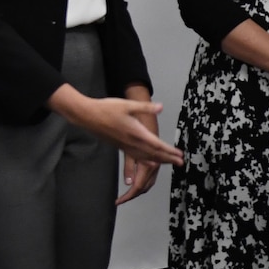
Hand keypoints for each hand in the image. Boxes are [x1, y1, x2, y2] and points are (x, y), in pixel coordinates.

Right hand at [50, 84, 184, 164]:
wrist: (87, 116)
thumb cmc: (106, 108)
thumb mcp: (127, 105)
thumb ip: (146, 107)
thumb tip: (161, 107)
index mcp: (136, 133)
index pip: (157, 145)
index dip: (170, 151)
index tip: (180, 156)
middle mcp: (132, 143)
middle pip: (154, 154)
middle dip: (168, 159)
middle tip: (181, 163)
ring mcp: (125, 146)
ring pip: (145, 157)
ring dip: (159, 161)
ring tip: (169, 163)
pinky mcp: (120, 146)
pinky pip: (137, 157)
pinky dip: (146, 161)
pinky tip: (150, 162)